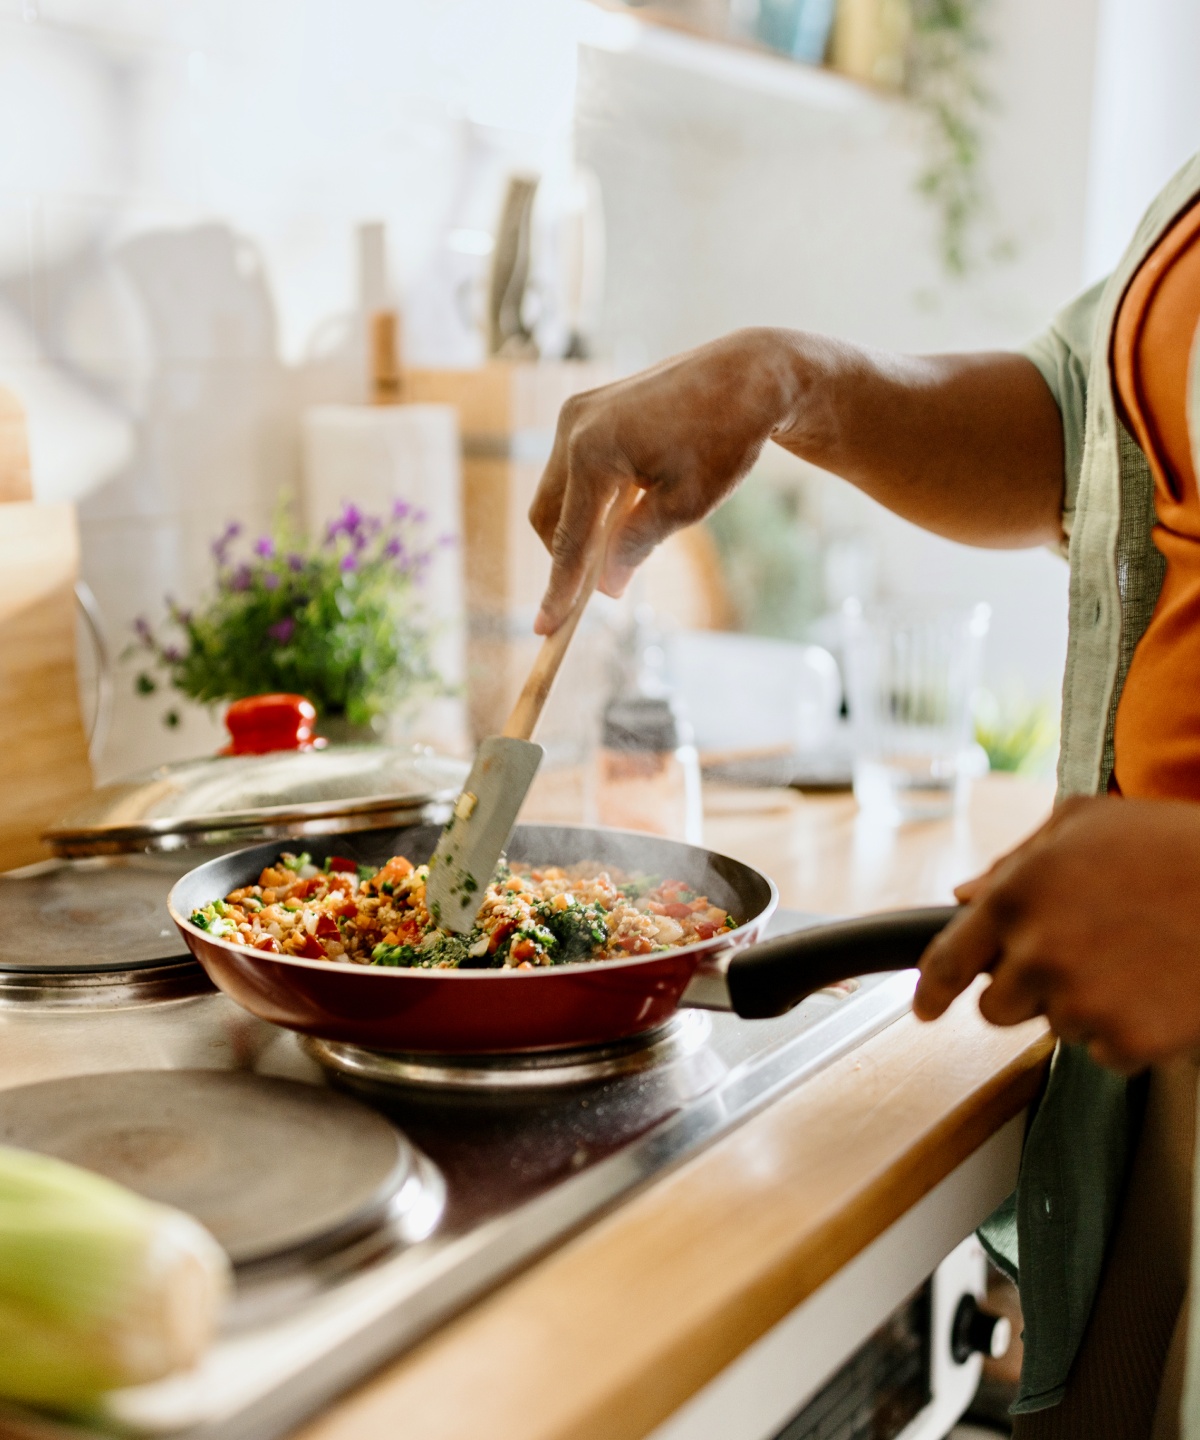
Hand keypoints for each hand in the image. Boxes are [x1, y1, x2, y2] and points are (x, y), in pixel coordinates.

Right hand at [529, 329, 796, 632]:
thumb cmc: (724, 439)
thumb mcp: (685, 505)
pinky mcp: (586, 408)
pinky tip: (625, 509)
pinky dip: (588, 498)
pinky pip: (571, 468)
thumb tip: (605, 589)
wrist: (746, 375)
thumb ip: (636, 546)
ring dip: (578, 526)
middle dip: (565, 556)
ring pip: (555, 492)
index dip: (559, 590)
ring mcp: (576, 413)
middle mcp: (573, 428)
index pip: (570, 539)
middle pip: (547, 515)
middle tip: (594, 592)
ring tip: (621, 546)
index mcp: (594, 453)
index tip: (546, 629)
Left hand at [913, 795, 1199, 1071]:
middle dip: (1026, 989)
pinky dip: (1128, 1030)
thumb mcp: (1087, 823)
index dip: (930, 992)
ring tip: (1135, 957)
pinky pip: (1105, 1052)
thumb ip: (1015, 861)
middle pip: (996, 1006)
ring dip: (1083, 1005)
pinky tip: (1158, 986)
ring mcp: (1081, 1001)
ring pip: (1055, 1027)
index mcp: (1017, 895)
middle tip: (1081, 956)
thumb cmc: (1177, 846)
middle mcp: (1038, 952)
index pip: (947, 960)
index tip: (926, 1009)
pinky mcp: (1127, 1039)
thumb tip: (965, 896)